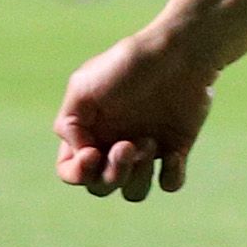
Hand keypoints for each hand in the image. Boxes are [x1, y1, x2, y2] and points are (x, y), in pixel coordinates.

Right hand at [55, 27, 214, 200]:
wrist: (178, 53)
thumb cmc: (127, 64)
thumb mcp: (83, 85)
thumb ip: (69, 124)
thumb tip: (79, 155)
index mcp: (86, 134)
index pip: (70, 173)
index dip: (78, 173)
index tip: (92, 153)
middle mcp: (113, 147)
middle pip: (100, 188)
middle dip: (112, 173)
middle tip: (128, 144)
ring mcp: (145, 152)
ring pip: (133, 193)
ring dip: (138, 177)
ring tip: (148, 142)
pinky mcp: (176, 150)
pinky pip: (171, 184)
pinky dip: (171, 177)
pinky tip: (173, 154)